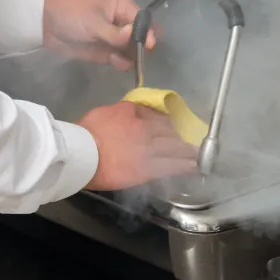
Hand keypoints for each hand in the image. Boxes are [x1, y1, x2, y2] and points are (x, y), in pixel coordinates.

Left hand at [42, 0, 155, 70]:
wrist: (48, 26)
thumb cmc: (73, 16)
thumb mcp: (94, 23)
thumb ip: (115, 33)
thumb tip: (134, 36)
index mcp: (122, 7)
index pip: (143, 19)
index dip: (148, 31)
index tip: (149, 45)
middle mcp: (122, 22)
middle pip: (142, 35)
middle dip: (143, 46)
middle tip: (139, 56)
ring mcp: (116, 38)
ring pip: (134, 49)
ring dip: (133, 56)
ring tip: (123, 60)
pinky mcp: (107, 52)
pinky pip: (122, 59)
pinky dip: (122, 63)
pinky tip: (117, 63)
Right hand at [78, 100, 197, 189]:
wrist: (81, 154)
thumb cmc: (86, 133)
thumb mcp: (104, 112)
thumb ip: (121, 111)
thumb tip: (131, 113)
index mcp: (132, 112)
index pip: (154, 113)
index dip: (165, 120)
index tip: (172, 124)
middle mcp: (144, 128)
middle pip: (168, 129)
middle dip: (179, 134)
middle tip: (190, 138)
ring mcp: (147, 148)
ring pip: (174, 147)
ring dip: (187, 150)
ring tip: (198, 153)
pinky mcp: (147, 169)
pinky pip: (170, 166)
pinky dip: (184, 165)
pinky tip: (194, 166)